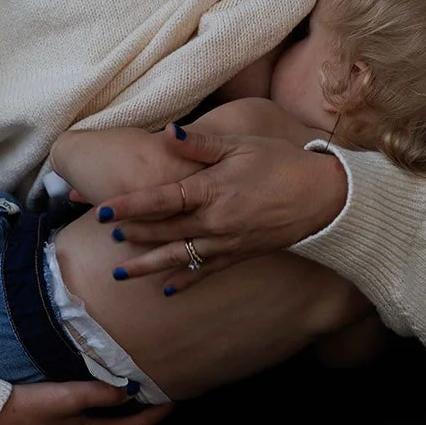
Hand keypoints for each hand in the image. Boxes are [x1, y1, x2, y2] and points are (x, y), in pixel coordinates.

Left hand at [94, 126, 347, 293]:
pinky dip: (186, 280)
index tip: (102, 211)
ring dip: (148, 265)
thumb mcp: (241, 144)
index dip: (129, 206)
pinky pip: (207, 270)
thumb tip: (166, 134)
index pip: (161, 199)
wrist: (323, 197)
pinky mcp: (240, 255)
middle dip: (132, 234)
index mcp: (211, 189)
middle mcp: (214, 221)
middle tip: (104, 237)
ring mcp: (227, 242)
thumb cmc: (281, 162)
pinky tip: (167, 290)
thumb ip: (200, 143)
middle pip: (164, 230)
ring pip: (179, 256)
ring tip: (121, 274)